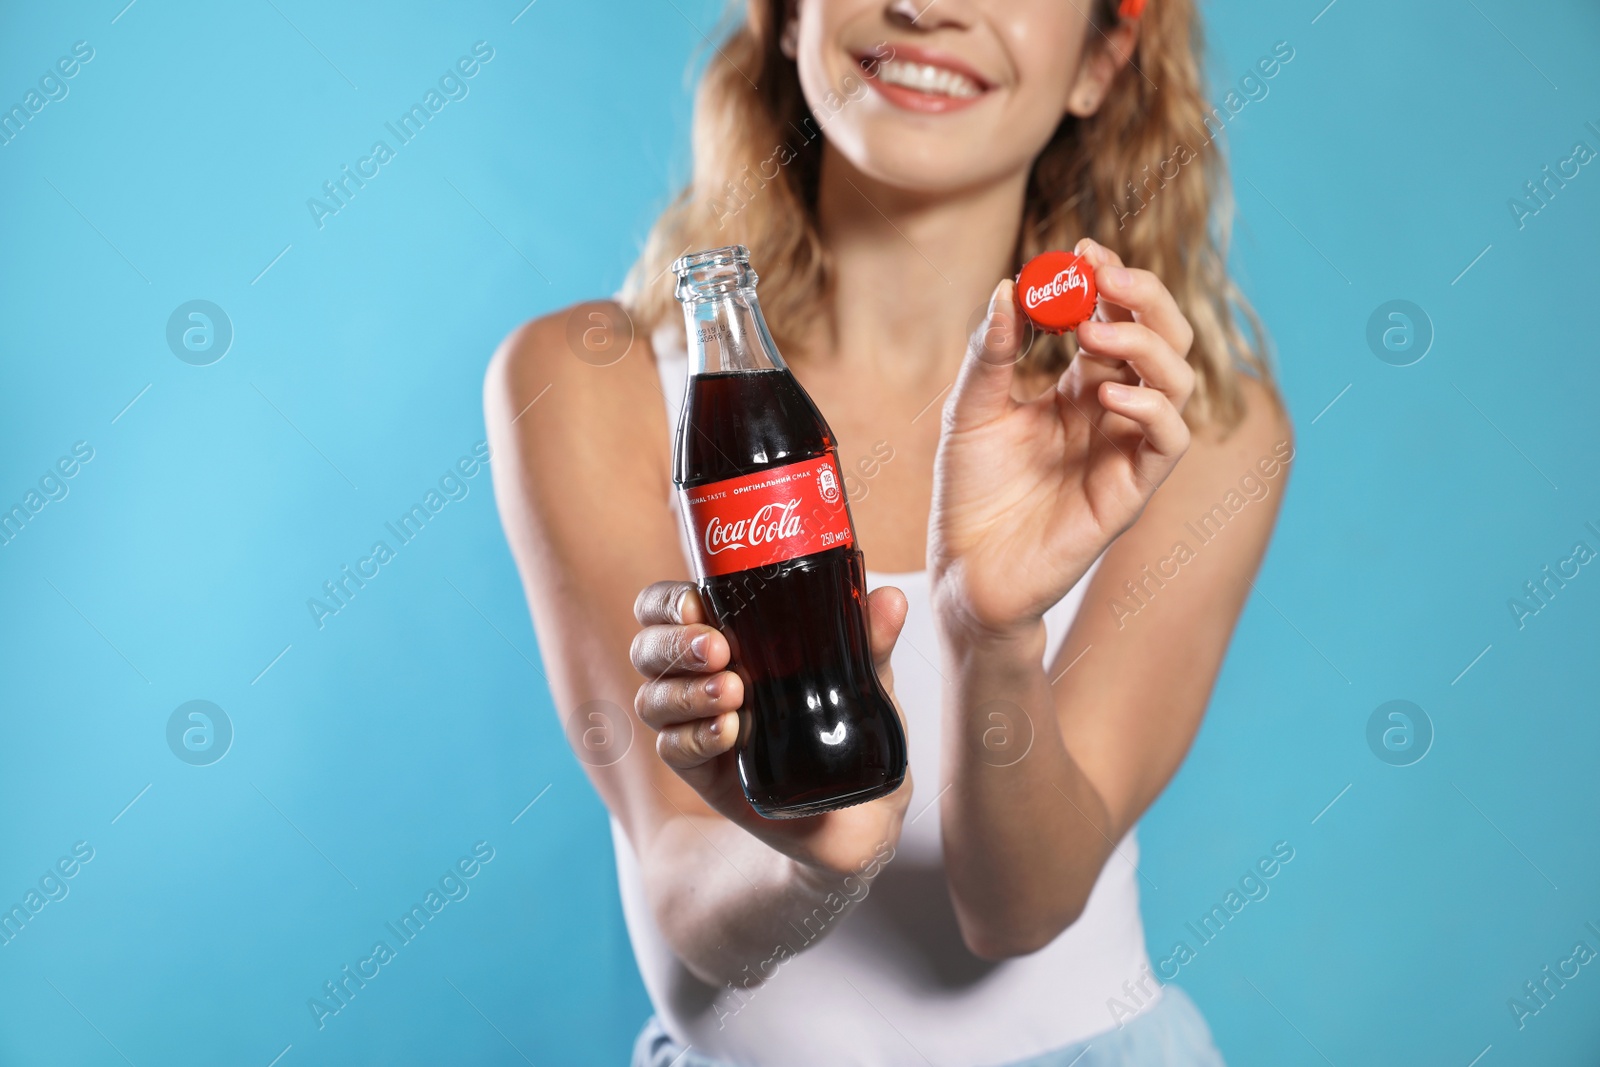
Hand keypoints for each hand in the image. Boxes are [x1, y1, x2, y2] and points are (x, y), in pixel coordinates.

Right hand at [629, 580, 913, 878]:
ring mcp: (697, 724)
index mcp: (727, 637)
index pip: (668, 607)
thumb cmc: (851, 725)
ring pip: (653, 699)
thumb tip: (890, 599)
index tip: (698, 603)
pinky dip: (696, 736)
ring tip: (733, 694)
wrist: (861, 809)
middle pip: (648, 650)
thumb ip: (871, 639)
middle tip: (719, 650)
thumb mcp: (867, 677)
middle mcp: (700, 677)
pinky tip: (728, 732)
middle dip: (675, 645)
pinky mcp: (702, 771)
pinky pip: (673, 749)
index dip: (668, 602)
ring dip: (685, 692)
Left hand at [928, 239, 1196, 639]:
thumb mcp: (970, 410)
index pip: (1117, 318)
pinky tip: (1107, 392)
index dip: (1109, 279)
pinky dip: (1150, 406)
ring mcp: (1125, 450)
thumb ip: (992, 354)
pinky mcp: (1130, 492)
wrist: (965, 571)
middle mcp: (1112, 413)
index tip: (1082, 247)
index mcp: (1079, 388)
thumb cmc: (970, 493)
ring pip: (1179, 381)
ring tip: (1092, 331)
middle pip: (1162, 338)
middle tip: (1102, 272)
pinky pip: (1168, 441)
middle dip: (1142, 295)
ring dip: (1145, 343)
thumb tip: (1007, 287)